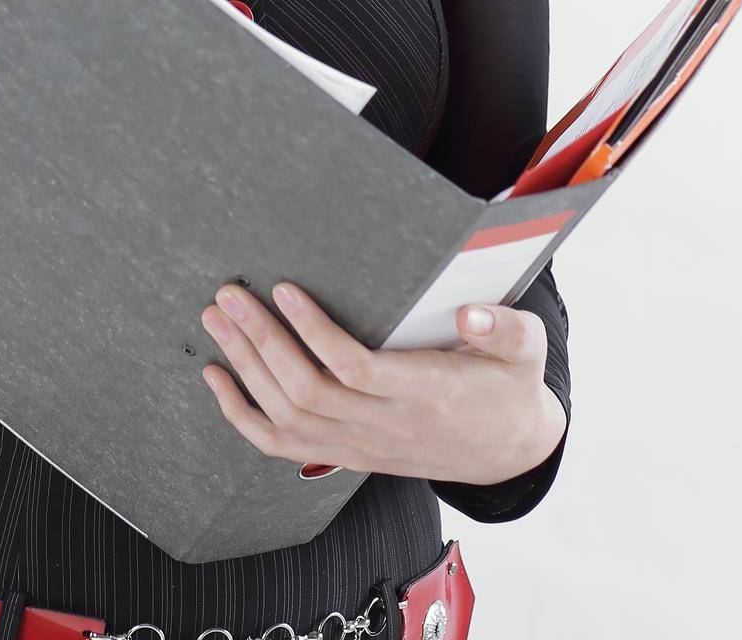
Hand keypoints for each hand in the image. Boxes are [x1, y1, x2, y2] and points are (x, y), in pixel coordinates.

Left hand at [199, 282, 566, 486]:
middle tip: (230, 295)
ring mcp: (361, 446)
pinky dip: (241, 415)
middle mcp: (387, 427)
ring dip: (244, 369)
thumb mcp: (525, 350)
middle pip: (307, 392)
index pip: (356, 369)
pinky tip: (216, 378)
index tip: (285, 288)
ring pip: (287, 418)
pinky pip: (281, 445)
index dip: (315, 332)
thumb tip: (472, 315)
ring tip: (216, 320)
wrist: (506, 451)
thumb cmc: (508, 386)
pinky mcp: (345, 453)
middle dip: (261, 341)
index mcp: (427, 394)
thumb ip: (505, 329)